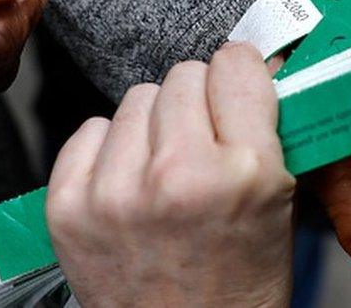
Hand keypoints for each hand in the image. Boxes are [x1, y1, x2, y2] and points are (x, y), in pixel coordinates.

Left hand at [47, 42, 295, 307]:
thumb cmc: (239, 287)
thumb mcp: (280, 206)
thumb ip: (266, 131)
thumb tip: (257, 65)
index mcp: (245, 172)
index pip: (235, 65)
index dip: (240, 77)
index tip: (238, 90)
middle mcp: (176, 175)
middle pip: (183, 75)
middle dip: (199, 102)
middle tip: (205, 142)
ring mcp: (116, 191)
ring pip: (137, 98)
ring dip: (156, 125)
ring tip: (166, 170)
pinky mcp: (69, 206)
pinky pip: (91, 130)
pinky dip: (112, 148)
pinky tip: (130, 182)